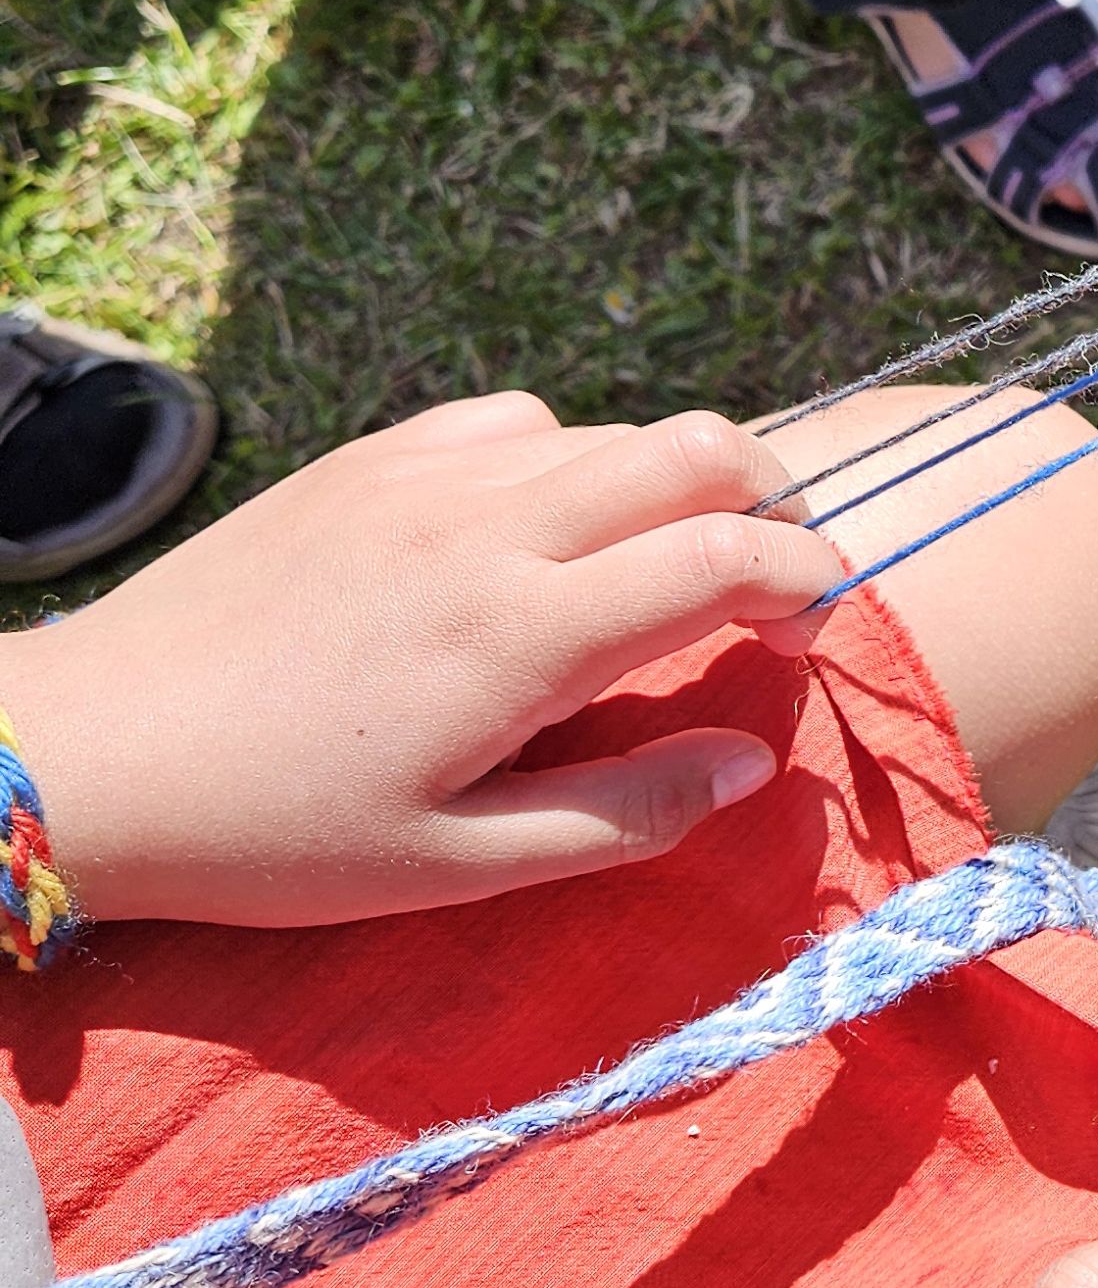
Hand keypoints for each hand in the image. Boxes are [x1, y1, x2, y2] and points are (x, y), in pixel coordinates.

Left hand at [1, 393, 842, 927]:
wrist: (89, 752)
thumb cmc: (274, 834)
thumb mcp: (457, 866)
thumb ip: (624, 815)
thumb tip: (755, 764)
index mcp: (522, 636)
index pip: (727, 556)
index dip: (810, 579)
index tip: (818, 631)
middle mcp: (486, 529)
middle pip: (695, 447)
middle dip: (776, 499)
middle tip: (776, 577)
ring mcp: (421, 479)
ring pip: (610, 429)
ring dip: (675, 484)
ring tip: (664, 570)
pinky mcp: (365, 460)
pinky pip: (511, 420)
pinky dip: (568, 459)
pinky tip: (541, 531)